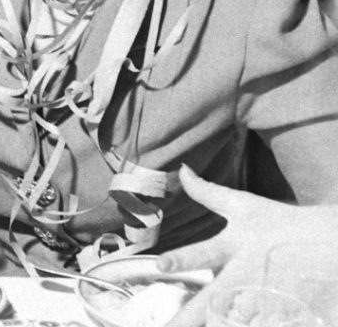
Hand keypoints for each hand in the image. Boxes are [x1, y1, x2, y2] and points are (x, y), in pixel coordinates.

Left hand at [159, 165, 337, 326]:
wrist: (330, 243)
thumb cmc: (281, 223)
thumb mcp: (244, 205)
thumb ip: (207, 192)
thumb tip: (181, 171)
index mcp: (233, 247)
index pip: (202, 253)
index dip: (181, 259)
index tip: (161, 266)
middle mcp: (247, 275)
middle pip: (212, 303)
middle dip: (186, 320)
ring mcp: (268, 299)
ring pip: (235, 323)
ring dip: (220, 324)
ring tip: (211, 325)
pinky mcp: (288, 316)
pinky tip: (243, 325)